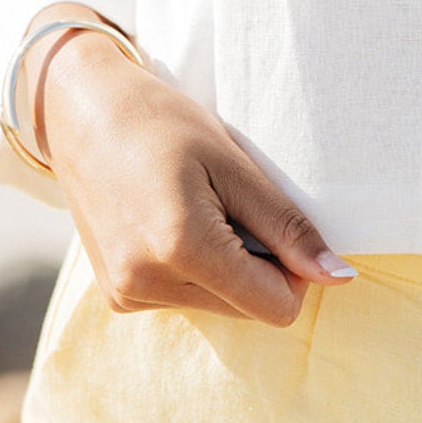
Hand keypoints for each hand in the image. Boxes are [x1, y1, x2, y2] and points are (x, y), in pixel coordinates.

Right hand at [21, 1, 357, 326]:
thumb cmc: (163, 123)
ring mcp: (126, 295)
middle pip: (249, 310)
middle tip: (231, 205)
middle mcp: (147, 284)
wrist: (81, 112)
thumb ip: (287, 227)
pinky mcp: (116, 298)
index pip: (277, 307)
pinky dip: (194, 269)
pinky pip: (185, 300)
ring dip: (226, 267)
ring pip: (219, 307)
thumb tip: (340, 278)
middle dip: (258, 265)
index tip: (277, 222)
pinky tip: (171, 222)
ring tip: (196, 208)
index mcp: (182, 249)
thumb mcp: (235, 165)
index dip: (294, 269)